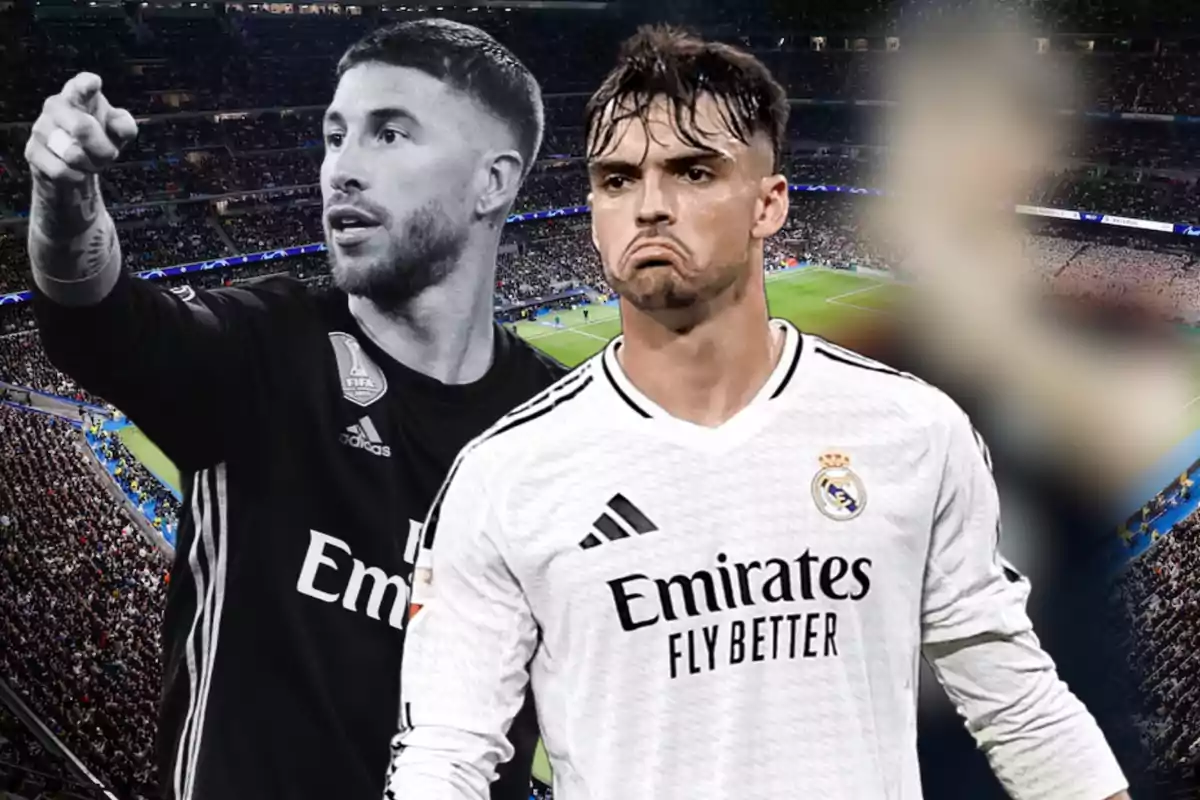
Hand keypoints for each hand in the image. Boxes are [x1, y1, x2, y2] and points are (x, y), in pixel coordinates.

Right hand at [24, 72, 137, 187]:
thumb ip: (124, 126)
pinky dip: (76, 177)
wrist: (75, 168)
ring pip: (72, 153)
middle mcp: (56, 106)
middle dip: (103, 149)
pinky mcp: (32, 151)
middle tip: (109, 155)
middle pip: (82, 127)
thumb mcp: (118, 134)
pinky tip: (77, 172)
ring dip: (90, 165)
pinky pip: (60, 170)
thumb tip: (120, 125)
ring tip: (91, 163)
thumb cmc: (98, 141)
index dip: (88, 84)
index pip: (81, 83)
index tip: (95, 84)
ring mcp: (41, 128)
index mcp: (78, 96)